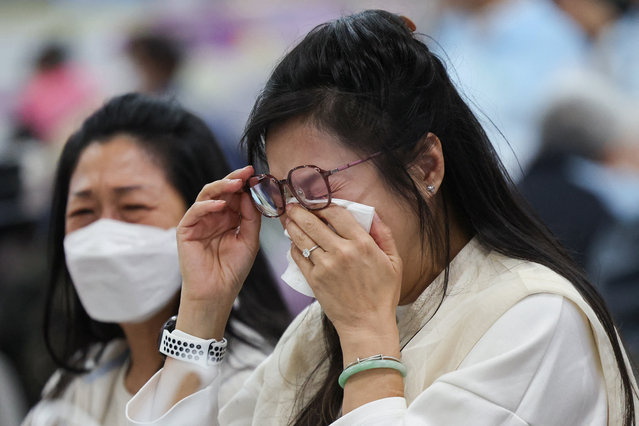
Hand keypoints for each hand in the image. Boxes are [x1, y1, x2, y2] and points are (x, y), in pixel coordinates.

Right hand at [175, 166, 260, 337]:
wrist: (217, 292)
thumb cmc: (233, 269)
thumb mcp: (250, 239)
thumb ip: (251, 217)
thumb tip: (250, 193)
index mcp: (229, 218)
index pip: (235, 195)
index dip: (245, 184)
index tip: (257, 174)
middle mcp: (213, 216)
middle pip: (221, 190)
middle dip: (234, 179)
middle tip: (246, 172)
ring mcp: (199, 221)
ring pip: (207, 195)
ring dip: (221, 187)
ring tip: (235, 184)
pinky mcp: (186, 229)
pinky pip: (195, 211)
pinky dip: (207, 206)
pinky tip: (220, 205)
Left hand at [285, 204, 401, 337]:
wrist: (367, 324)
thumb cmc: (383, 294)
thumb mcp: (394, 261)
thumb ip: (384, 235)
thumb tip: (373, 214)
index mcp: (362, 244)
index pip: (336, 213)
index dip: (323, 203)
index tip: (317, 201)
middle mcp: (341, 252)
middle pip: (314, 222)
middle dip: (300, 210)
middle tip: (293, 205)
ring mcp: (325, 266)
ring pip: (302, 237)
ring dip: (292, 225)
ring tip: (289, 219)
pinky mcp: (314, 279)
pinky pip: (298, 257)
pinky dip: (294, 246)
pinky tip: (294, 242)